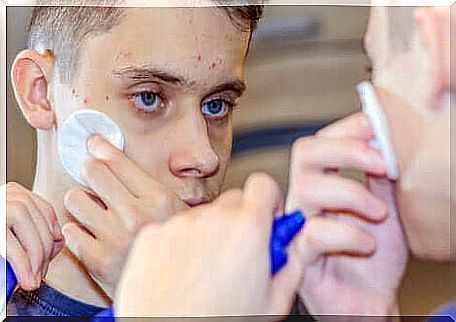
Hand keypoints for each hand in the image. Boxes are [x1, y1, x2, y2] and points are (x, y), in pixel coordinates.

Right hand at [6, 182, 63, 290]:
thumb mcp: (11, 227)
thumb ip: (31, 229)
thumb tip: (58, 241)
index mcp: (11, 193)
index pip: (44, 209)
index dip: (53, 233)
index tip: (52, 254)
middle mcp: (3, 195)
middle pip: (39, 220)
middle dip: (46, 250)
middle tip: (41, 272)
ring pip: (29, 231)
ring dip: (36, 258)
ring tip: (33, 278)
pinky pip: (11, 246)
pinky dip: (23, 265)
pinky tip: (26, 278)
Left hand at [62, 135, 187, 298]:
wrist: (171, 287)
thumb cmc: (172, 242)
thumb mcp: (175, 209)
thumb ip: (148, 184)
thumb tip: (111, 154)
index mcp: (159, 199)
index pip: (118, 161)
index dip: (101, 147)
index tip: (93, 142)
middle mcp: (136, 216)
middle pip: (93, 172)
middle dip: (91, 170)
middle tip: (94, 175)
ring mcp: (114, 239)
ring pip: (74, 199)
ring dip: (81, 200)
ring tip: (93, 208)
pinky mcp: (97, 260)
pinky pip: (70, 230)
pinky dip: (78, 229)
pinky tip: (92, 233)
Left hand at [115, 173, 379, 317]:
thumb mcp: (273, 302)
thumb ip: (291, 264)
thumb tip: (293, 243)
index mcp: (248, 229)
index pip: (263, 184)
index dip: (268, 200)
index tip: (266, 218)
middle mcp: (212, 218)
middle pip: (233, 200)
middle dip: (240, 220)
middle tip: (238, 252)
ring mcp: (178, 224)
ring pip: (202, 216)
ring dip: (208, 233)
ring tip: (205, 272)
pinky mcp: (151, 235)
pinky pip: (173, 229)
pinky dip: (179, 244)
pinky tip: (180, 273)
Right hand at [287, 113, 407, 318]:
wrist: (368, 298)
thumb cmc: (372, 255)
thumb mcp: (386, 207)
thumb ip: (381, 177)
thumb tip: (386, 140)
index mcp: (324, 182)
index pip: (321, 141)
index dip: (346, 129)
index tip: (376, 128)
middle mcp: (306, 198)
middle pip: (305, 153)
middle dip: (346, 150)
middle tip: (381, 164)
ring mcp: (299, 224)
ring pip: (307, 188)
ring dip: (351, 194)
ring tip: (379, 213)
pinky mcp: (300, 254)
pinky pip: (313, 234)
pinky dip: (348, 234)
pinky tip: (367, 244)